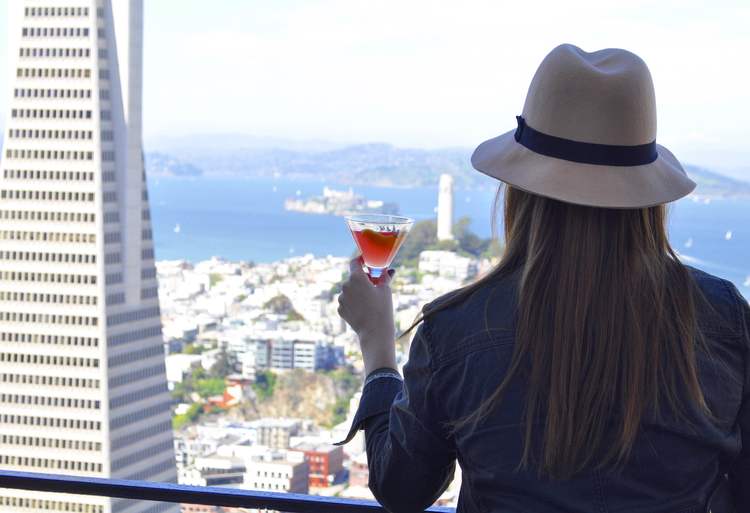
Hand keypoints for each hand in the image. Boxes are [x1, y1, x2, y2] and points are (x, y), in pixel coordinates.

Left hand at [338, 256, 396, 374]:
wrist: (375, 332)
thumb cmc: (382, 309)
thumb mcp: (386, 290)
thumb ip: (384, 277)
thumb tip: (388, 270)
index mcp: (356, 277)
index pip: (355, 262)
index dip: (362, 261)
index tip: (367, 263)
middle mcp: (345, 286)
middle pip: (353, 277)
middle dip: (363, 279)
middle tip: (375, 285)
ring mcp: (341, 298)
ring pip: (350, 290)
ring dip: (358, 291)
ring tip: (370, 301)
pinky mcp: (340, 309)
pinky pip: (347, 301)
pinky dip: (354, 302)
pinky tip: (364, 310)